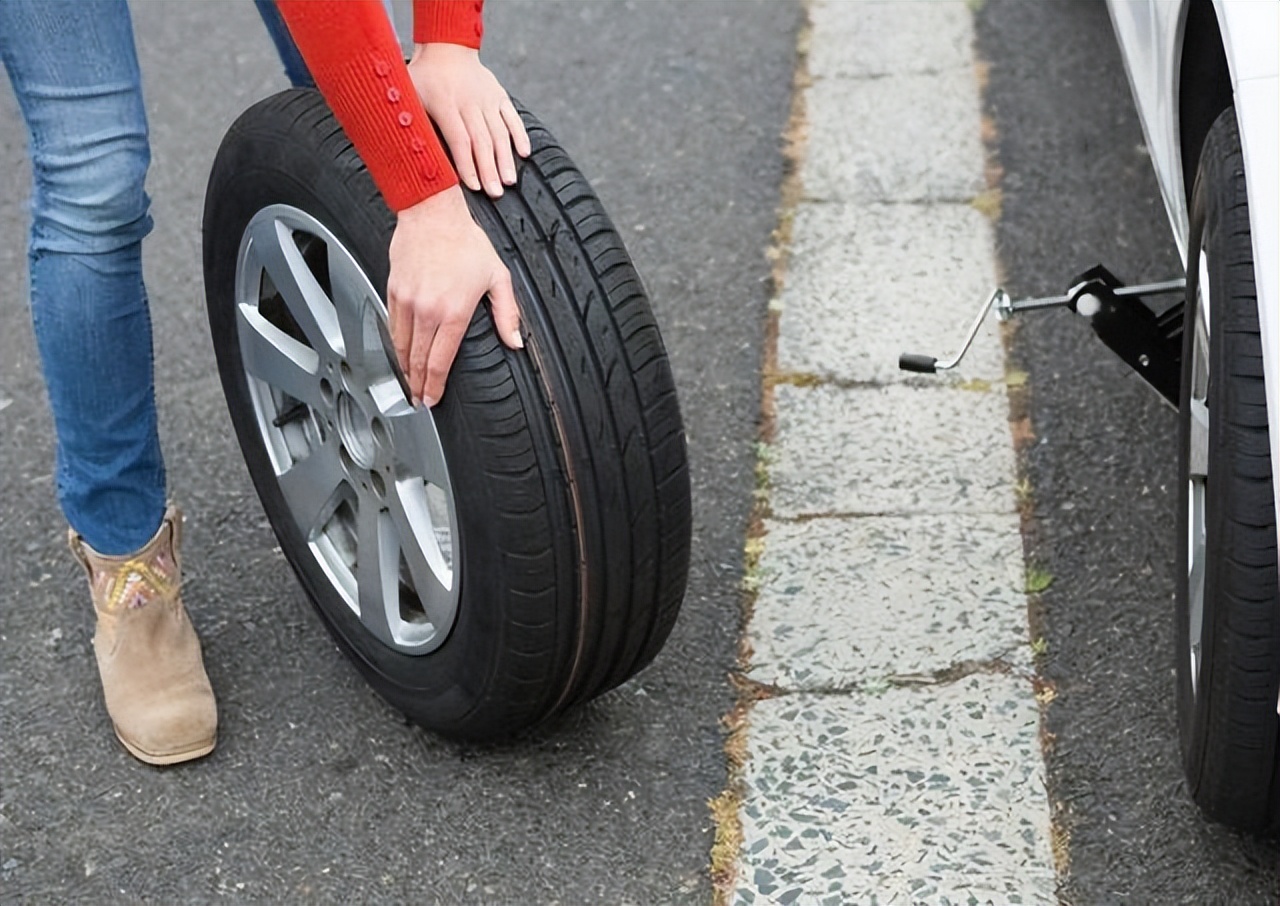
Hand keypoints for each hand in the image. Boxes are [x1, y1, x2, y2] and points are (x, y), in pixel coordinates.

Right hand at [387, 185, 522, 406]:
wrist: (432, 214)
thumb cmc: (465, 242)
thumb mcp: (497, 277)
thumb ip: (507, 314)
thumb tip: (515, 341)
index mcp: (453, 312)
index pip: (440, 361)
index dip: (434, 386)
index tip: (432, 399)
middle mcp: (427, 310)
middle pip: (418, 360)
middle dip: (418, 384)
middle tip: (419, 399)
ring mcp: (407, 301)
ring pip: (401, 346)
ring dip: (404, 368)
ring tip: (409, 382)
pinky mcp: (393, 291)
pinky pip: (392, 326)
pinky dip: (395, 344)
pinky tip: (401, 352)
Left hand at [408, 43, 529, 198]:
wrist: (445, 46)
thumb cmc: (422, 77)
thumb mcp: (408, 96)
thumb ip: (413, 123)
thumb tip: (412, 156)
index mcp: (445, 103)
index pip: (459, 139)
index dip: (467, 164)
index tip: (473, 186)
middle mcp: (469, 101)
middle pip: (482, 140)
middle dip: (489, 169)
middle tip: (496, 193)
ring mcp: (487, 98)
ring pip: (499, 132)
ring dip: (505, 159)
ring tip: (509, 181)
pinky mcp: (499, 95)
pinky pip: (512, 117)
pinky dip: (520, 135)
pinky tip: (524, 154)